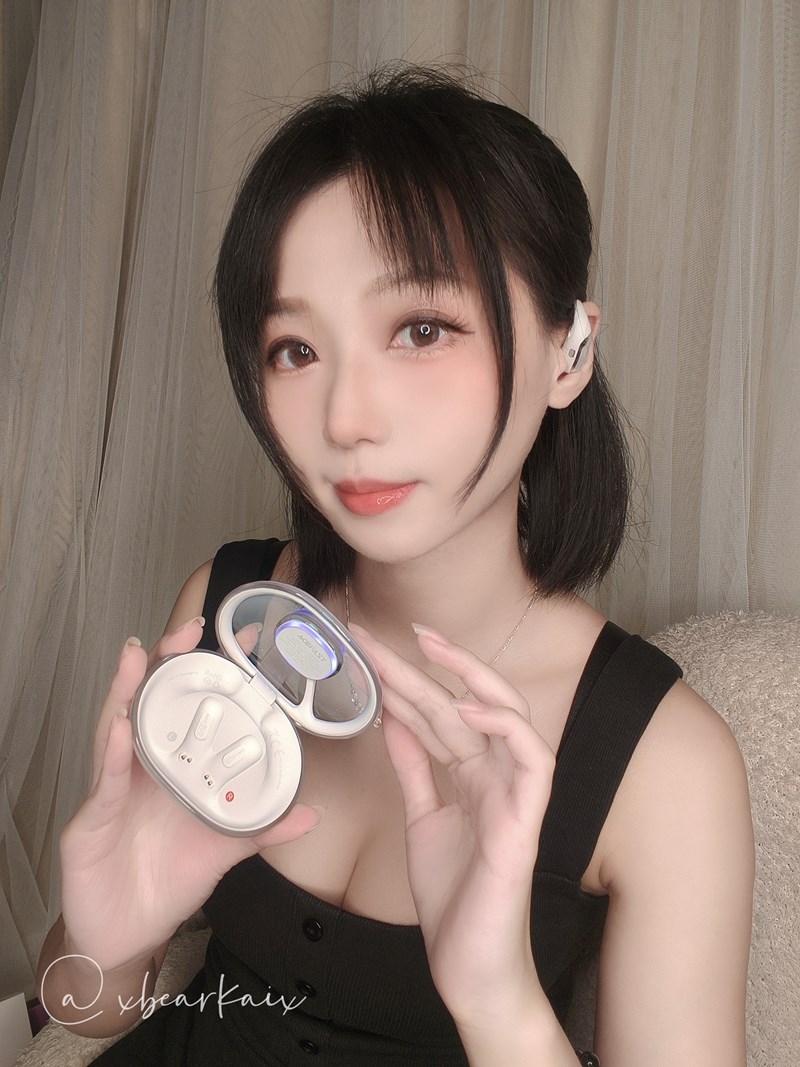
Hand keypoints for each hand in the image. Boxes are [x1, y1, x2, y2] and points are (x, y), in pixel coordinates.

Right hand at [60, 621, 319, 971]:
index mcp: (172, 768)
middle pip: (151, 704)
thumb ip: (263, 827)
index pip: (190, 709)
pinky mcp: (91, 820)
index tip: (242, 638)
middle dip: (167, 663)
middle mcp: (141, 768)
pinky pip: (104, 782)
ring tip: (141, 655)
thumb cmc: (168, 881)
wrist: (127, 937)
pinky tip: (122, 727)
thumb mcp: (224, 849)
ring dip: (128, 690)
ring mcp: (113, 789)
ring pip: (117, 728)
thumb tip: (313, 812)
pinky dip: (113, 753)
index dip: (209, 672)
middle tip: (189, 628)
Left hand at [349, 622, 554, 1023]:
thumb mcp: (422, 820)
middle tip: (378, 634)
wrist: (470, 969)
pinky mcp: (526, 823)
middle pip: (462, 704)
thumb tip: (392, 720)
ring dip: (468, 677)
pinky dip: (505, 728)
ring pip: (505, 716)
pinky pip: (533, 760)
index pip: (439, 714)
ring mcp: (516, 796)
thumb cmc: (454, 899)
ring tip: (426, 647)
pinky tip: (466, 707)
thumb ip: (414, 769)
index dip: (406, 680)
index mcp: (474, 776)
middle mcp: (497, 776)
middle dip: (423, 666)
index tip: (367, 650)